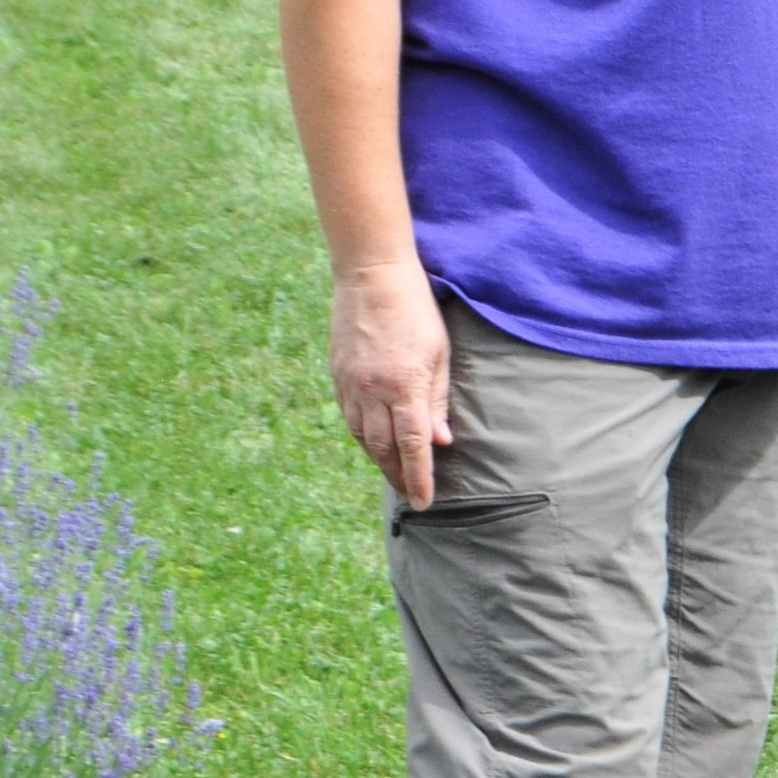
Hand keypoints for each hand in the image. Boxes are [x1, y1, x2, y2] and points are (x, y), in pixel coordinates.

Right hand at [331, 257, 449, 510]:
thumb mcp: (439, 352)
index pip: (412, 445)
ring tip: (395, 475)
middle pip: (385, 449)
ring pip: (364, 437)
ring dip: (380, 460)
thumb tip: (440, 441)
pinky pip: (350, 418)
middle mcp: (372, 391)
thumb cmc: (416, 310)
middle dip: (399, 476)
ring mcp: (350, 385)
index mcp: (404, 385)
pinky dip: (364, 437)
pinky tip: (375, 444)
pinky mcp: (338, 377)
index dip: (419, 477)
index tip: (425, 502)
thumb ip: (438, 399)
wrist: (372, 276)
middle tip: (412, 495)